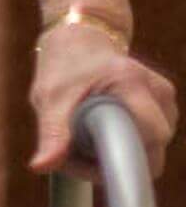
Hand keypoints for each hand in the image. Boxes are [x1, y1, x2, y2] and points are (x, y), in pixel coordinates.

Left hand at [28, 25, 176, 180]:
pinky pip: (153, 136)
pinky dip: (131, 139)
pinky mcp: (165, 102)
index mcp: (131, 81)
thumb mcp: (50, 98)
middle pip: (154, 148)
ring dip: (124, 149)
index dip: (127, 160)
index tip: (97, 164)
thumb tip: (41, 167)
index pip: (152, 137)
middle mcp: (156, 88)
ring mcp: (164, 96)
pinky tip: (107, 127)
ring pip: (154, 145)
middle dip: (121, 157)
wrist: (80, 39)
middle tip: (84, 151)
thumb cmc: (62, 66)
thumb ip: (52, 134)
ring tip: (90, 134)